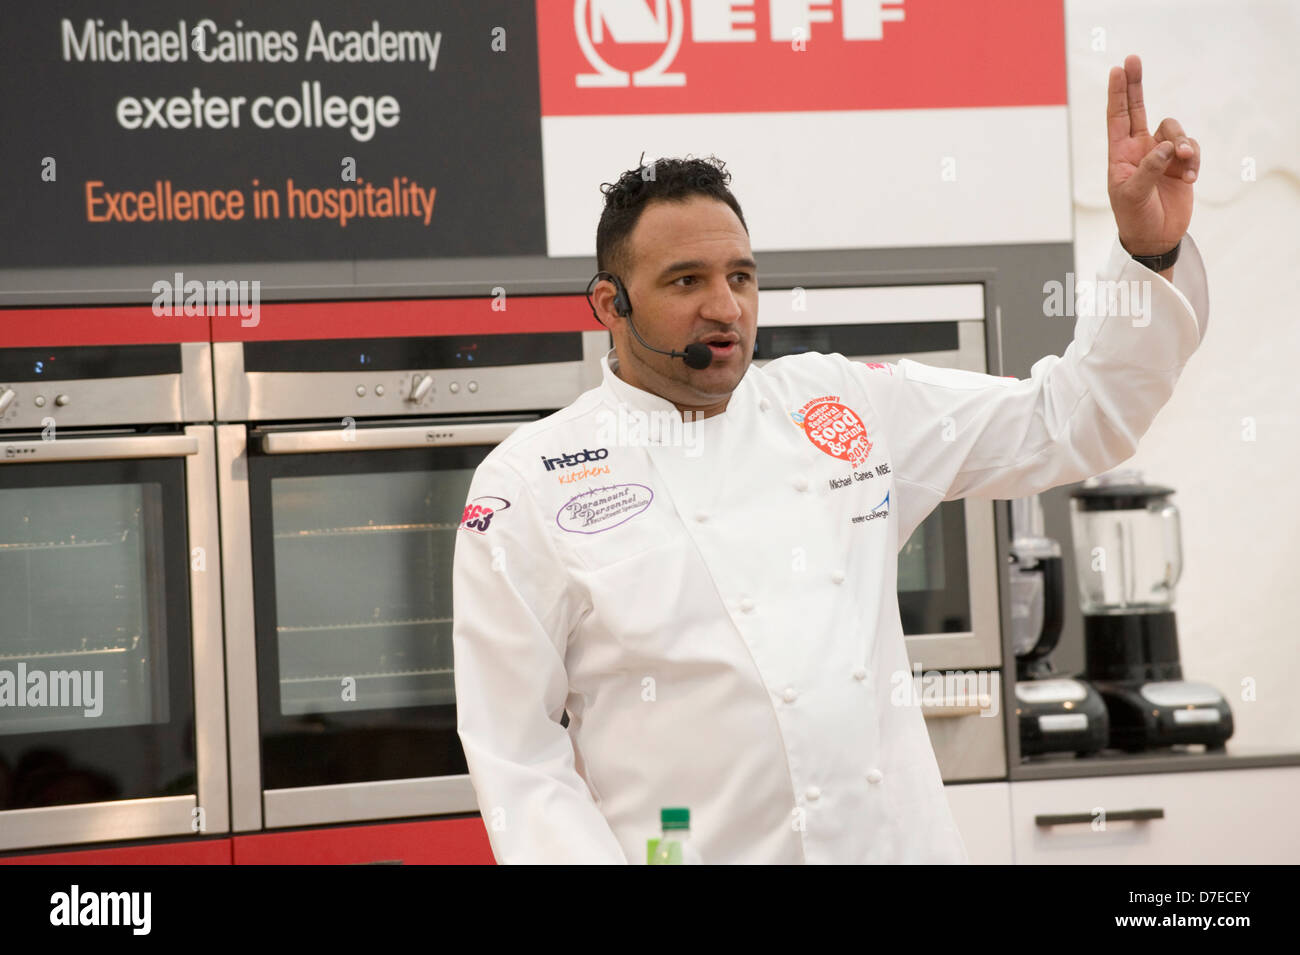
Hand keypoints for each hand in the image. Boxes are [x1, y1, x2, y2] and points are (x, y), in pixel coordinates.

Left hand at [1106, 54, 1198, 255]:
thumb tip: (1165, 147)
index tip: (1116, 70)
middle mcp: (1140, 149)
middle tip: (1133, 60)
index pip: (1117, 118)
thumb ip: (1148, 169)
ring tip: (1184, 161)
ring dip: (1182, 142)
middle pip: (1139, 109)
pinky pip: (1192, 147)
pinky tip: (1191, 177)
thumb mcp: (1134, 195)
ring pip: (1174, 130)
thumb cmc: (1135, 218)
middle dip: (1136, 85)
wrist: (1155, 238)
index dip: (1117, 94)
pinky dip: (1194, 159)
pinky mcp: (1181, 163)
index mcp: (1120, 155)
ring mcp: (1161, 155)